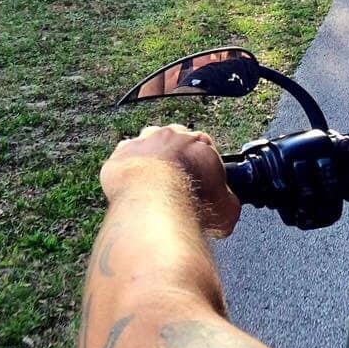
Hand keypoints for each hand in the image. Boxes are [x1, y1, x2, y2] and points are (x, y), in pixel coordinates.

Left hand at [101, 124, 240, 235]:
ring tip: (151, 187)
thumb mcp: (226, 211)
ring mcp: (143, 143)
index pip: (203, 145)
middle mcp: (170, 136)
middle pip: (173, 141)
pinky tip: (130, 190)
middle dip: (175, 159)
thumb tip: (227, 208)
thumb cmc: (192, 204)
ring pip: (146, 145)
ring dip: (149, 161)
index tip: (199, 181)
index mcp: (199, 143)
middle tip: (175, 185)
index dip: (201, 164)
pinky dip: (126, 172)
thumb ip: (227, 203)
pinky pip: (123, 160)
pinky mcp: (121, 155)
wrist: (156, 206)